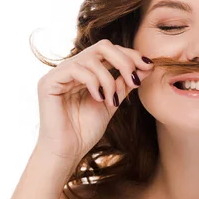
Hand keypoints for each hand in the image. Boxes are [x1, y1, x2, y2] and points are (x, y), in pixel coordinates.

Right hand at [35, 39, 154, 164]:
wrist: (67, 152)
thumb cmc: (86, 130)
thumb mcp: (112, 103)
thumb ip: (125, 84)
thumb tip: (147, 66)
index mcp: (86, 71)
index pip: (110, 51)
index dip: (130, 55)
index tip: (149, 66)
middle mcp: (72, 67)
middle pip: (102, 46)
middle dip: (124, 61)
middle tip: (135, 80)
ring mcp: (59, 73)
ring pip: (92, 58)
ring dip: (109, 80)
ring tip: (112, 101)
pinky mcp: (49, 82)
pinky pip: (76, 69)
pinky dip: (93, 83)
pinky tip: (98, 99)